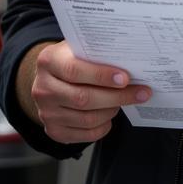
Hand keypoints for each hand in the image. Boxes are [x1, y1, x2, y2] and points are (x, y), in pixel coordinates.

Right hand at [22, 40, 151, 143]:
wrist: (49, 80)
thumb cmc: (70, 61)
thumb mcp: (76, 49)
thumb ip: (95, 53)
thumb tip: (128, 60)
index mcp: (48, 61)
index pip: (75, 70)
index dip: (101, 76)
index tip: (125, 78)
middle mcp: (43, 88)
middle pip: (83, 98)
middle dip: (116, 96)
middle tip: (140, 93)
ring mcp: (46, 113)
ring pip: (87, 119)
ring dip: (111, 111)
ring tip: (122, 101)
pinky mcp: (54, 131)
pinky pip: (86, 134)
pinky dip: (103, 126)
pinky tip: (109, 115)